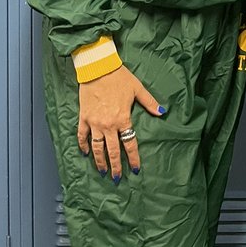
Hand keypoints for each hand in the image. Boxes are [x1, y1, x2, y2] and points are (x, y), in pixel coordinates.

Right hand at [76, 65, 165, 179]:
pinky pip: (82, 135)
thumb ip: (149, 102)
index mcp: (123, 119)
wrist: (98, 68)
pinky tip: (85, 152)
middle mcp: (108, 125)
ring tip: (102, 170)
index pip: (129, 144)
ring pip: (97, 147)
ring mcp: (95, 123)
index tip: (135, 169)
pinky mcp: (84, 118)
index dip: (133, 158)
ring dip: (99, 161)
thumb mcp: (137, 88)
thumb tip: (162, 111)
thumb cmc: (119, 77)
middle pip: (112, 151)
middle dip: (115, 166)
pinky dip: (83, 145)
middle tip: (116, 178)